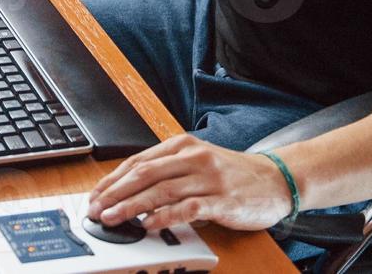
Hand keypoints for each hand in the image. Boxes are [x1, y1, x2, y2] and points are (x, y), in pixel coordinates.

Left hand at [86, 134, 293, 232]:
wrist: (275, 179)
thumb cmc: (231, 173)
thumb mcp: (196, 161)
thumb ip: (167, 171)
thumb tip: (128, 189)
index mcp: (182, 145)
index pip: (138, 161)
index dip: (112, 180)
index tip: (95, 196)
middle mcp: (193, 158)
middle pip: (144, 174)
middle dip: (115, 193)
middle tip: (97, 209)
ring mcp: (208, 178)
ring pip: (161, 191)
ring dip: (132, 206)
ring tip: (114, 218)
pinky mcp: (222, 200)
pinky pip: (187, 209)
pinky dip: (165, 217)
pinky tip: (150, 224)